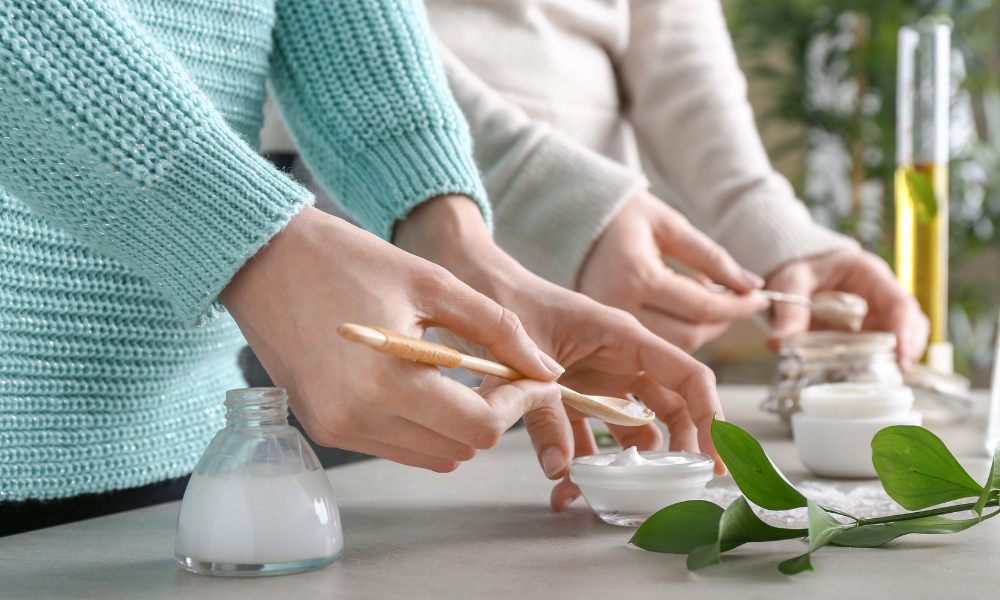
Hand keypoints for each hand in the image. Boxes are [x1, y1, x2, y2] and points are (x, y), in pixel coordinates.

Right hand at [219, 206, 565, 472]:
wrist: (264, 259)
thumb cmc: (348, 260)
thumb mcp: (434, 283)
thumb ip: (498, 330)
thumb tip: (546, 368)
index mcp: (388, 382)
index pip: (480, 427)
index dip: (520, 405)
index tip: (536, 378)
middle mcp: (359, 419)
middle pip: (460, 448)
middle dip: (494, 413)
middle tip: (505, 374)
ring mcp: (337, 429)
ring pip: (431, 454)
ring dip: (459, 424)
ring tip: (462, 376)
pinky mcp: (324, 428)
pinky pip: (395, 446)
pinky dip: (423, 425)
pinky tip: (422, 382)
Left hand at [395, 195, 727, 510]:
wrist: (476, 287)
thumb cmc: (509, 300)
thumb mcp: (525, 356)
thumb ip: (543, 411)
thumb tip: (561, 468)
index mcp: (624, 337)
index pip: (687, 375)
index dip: (710, 415)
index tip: (715, 456)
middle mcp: (620, 359)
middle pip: (670, 408)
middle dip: (679, 449)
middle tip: (677, 489)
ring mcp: (599, 379)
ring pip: (632, 428)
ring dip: (625, 464)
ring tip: (608, 496)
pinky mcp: (574, 395)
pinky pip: (591, 435)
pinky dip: (583, 461)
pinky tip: (565, 486)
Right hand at [578, 190, 768, 351]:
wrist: (568, 221)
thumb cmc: (622, 216)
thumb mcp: (670, 225)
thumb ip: (712, 257)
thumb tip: (752, 285)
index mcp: (636, 277)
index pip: (702, 306)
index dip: (739, 305)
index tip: (761, 297)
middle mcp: (618, 308)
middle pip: (689, 335)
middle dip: (723, 321)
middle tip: (740, 300)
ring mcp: (607, 325)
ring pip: (672, 349)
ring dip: (703, 331)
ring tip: (713, 303)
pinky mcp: (604, 332)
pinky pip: (652, 346)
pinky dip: (679, 334)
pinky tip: (688, 312)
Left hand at [765, 248, 928, 369]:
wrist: (793, 272)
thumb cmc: (799, 270)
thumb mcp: (791, 285)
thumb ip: (788, 312)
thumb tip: (776, 344)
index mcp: (870, 274)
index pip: (899, 302)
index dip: (905, 329)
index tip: (902, 354)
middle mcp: (881, 294)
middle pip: (911, 321)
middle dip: (909, 346)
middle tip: (897, 371)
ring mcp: (878, 313)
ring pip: (904, 335)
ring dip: (900, 356)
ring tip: (887, 378)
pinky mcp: (868, 330)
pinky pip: (882, 347)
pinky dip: (880, 362)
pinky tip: (869, 377)